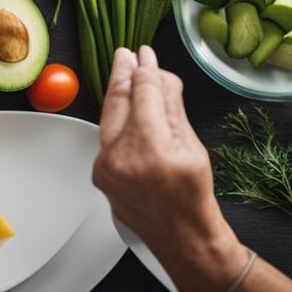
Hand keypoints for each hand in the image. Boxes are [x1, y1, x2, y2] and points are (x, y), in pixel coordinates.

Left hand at [93, 46, 247, 289]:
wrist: (181, 237)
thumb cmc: (192, 197)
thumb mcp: (191, 145)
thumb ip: (171, 106)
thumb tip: (159, 75)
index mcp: (149, 147)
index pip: (143, 93)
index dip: (145, 69)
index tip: (146, 54)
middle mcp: (121, 157)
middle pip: (118, 101)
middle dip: (122, 74)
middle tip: (127, 54)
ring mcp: (106, 167)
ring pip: (109, 117)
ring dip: (118, 94)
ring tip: (125, 72)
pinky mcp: (99, 173)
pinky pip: (106, 136)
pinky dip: (116, 118)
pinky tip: (124, 106)